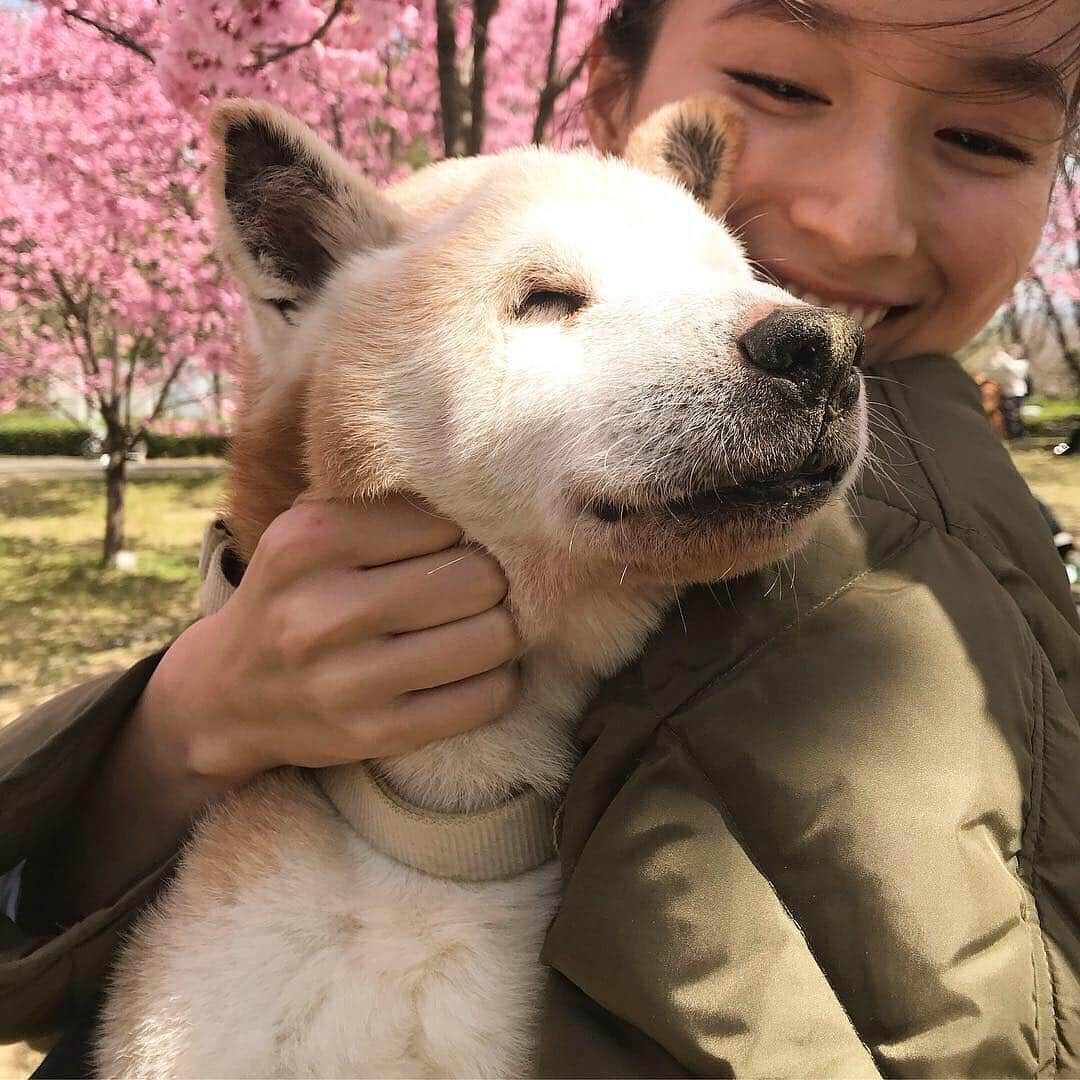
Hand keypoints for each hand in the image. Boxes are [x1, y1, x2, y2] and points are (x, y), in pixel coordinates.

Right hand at [142, 495, 519, 784]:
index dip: (458, 533)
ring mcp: (349, 682)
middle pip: (477, 578)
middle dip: (488, 580)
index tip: (446, 548)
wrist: (227, 696)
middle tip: (473, 588)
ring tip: (476, 626)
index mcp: (308, 543)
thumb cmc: (294, 594)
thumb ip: (381, 502)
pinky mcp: (378, 734)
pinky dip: (496, 680)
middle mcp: (323, 612)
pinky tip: (469, 671)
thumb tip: (484, 494)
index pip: (443, 521)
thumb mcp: (309, 529)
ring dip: (498, 629)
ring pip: (493, 638)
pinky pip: (487, 698)